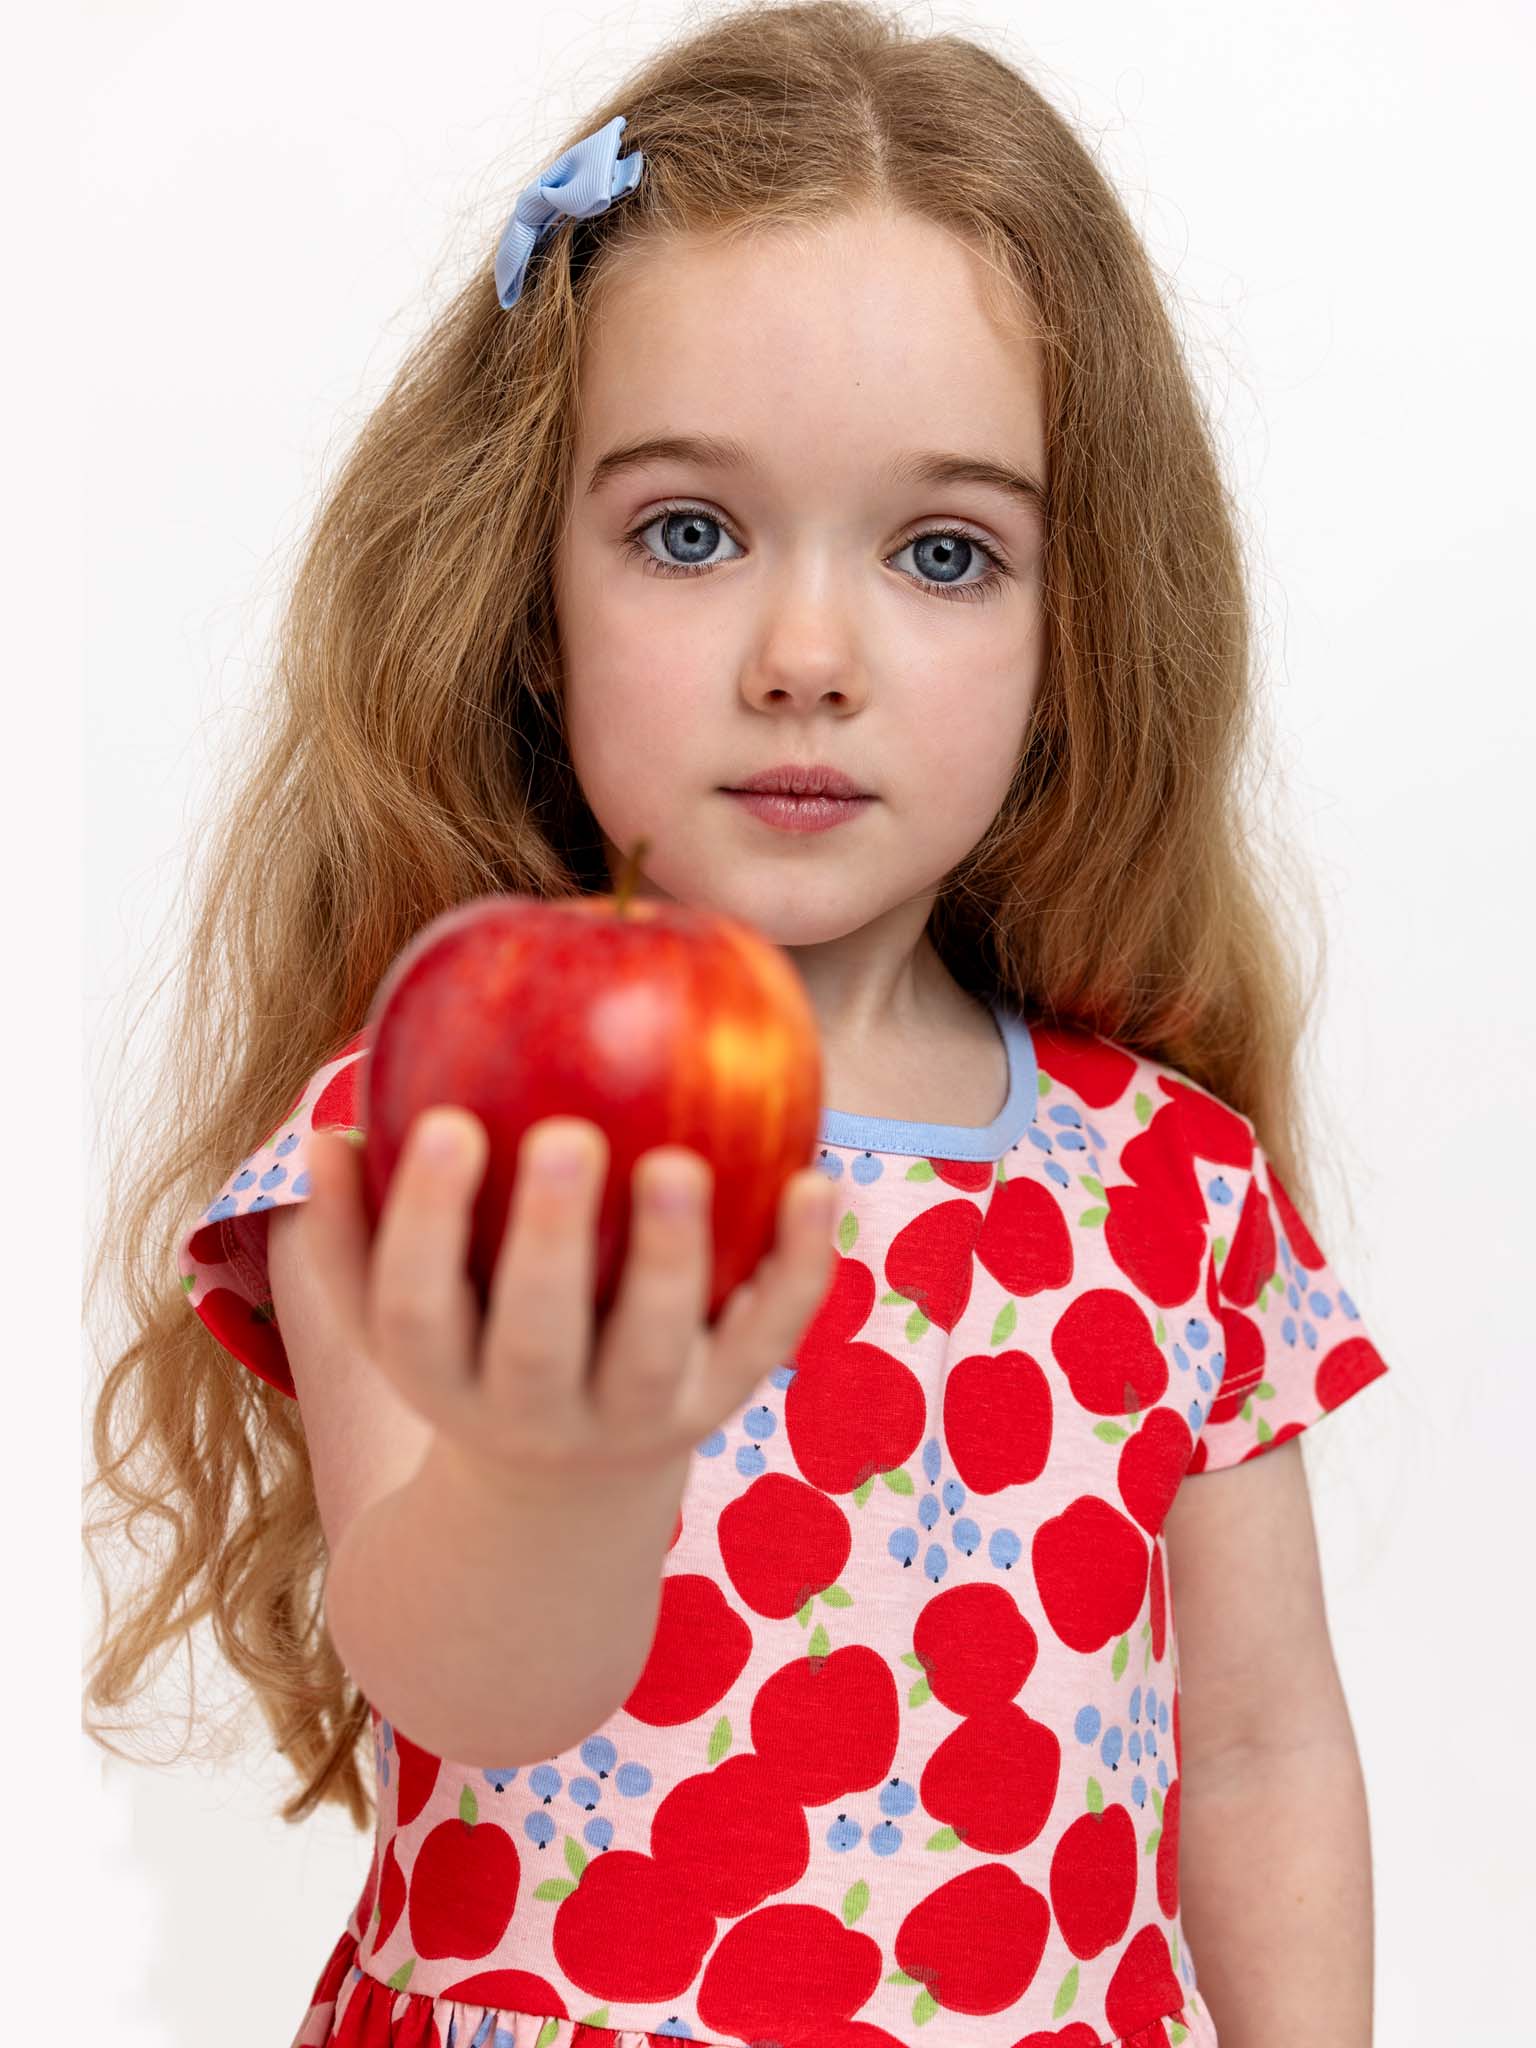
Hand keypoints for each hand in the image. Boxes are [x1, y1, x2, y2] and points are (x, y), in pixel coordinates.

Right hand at [303, 1108, 838, 1486]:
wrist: (567, 1491)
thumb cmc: (471, 1343)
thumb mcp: (399, 1310)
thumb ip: (358, 1226)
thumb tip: (328, 1132)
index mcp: (444, 1378)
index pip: (417, 1310)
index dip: (425, 1224)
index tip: (449, 1124)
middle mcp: (540, 1411)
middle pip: (539, 1342)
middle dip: (547, 1246)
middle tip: (564, 1138)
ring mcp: (641, 1413)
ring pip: (656, 1349)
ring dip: (671, 1259)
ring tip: (679, 1163)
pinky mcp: (726, 1400)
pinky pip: (769, 1334)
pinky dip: (800, 1266)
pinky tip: (818, 1181)